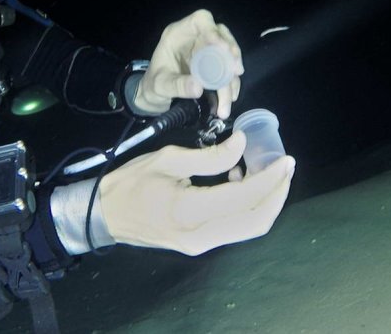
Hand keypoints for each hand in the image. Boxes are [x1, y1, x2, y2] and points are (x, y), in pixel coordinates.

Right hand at [98, 131, 295, 255]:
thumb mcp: (167, 159)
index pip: (243, 198)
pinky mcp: (199, 245)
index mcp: (188, 212)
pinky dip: (246, 207)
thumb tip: (242, 144)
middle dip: (277, 194)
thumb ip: (209, 156)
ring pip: (249, 228)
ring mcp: (200, 246)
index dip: (270, 179)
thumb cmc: (131, 183)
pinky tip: (240, 182)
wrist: (105, 214)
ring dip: (264, 201)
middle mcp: (199, 237)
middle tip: (285, 168)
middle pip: (256, 221)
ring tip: (265, 172)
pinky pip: (234, 228)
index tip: (285, 160)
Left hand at [134, 9, 243, 117]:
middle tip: (236, 71)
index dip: (213, 30)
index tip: (222, 48)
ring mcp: (206, 52)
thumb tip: (198, 87)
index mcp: (178, 34)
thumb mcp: (160, 86)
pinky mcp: (213, 66)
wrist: (155, 97)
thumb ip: (176, 85)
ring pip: (228, 55)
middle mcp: (195, 39)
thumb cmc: (153, 85)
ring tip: (231, 96)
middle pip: (221, 36)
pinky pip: (227, 71)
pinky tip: (230, 97)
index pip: (200, 20)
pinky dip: (231, 84)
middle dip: (231, 53)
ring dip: (232, 75)